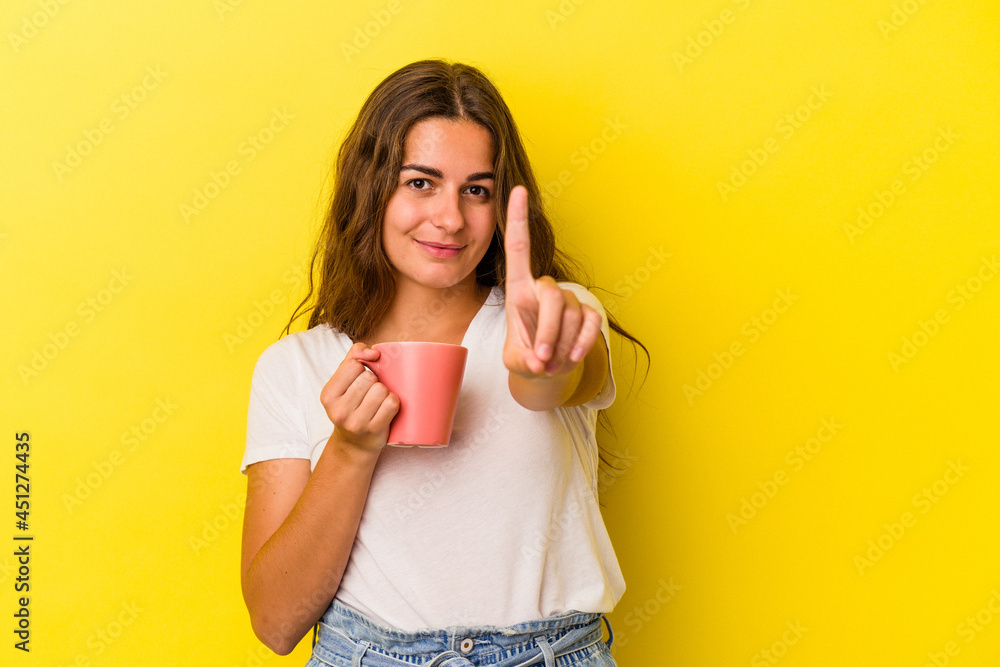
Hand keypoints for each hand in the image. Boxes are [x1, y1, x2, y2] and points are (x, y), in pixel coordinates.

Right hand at [320, 343, 398, 452]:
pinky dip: (393, 402)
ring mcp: (356, 422)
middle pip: (369, 377)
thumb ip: (354, 356)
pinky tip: (386, 408)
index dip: (362, 368)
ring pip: (381, 389)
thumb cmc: (352, 406)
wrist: (354, 444)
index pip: (352, 365)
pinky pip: (392, 403)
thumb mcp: (344, 382)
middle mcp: (339, 410)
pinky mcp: (374, 430)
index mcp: (328, 395)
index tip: (360, 378)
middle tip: (369, 393)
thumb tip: (373, 351)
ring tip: (377, 401)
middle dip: (373, 381)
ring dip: (384, 391)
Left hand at [502, 185, 602, 378]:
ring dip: (561, 343)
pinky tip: (571, 357)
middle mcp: (543, 288)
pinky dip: (581, 343)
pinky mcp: (588, 314)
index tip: (516, 189)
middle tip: (541, 359)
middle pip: (552, 295)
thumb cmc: (525, 356)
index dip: (516, 219)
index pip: (518, 248)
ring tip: (550, 362)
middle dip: (547, 330)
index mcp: (518, 289)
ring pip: (571, 313)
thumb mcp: (514, 361)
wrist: (546, 370)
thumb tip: (539, 362)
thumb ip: (522, 361)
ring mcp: (568, 299)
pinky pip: (590, 322)